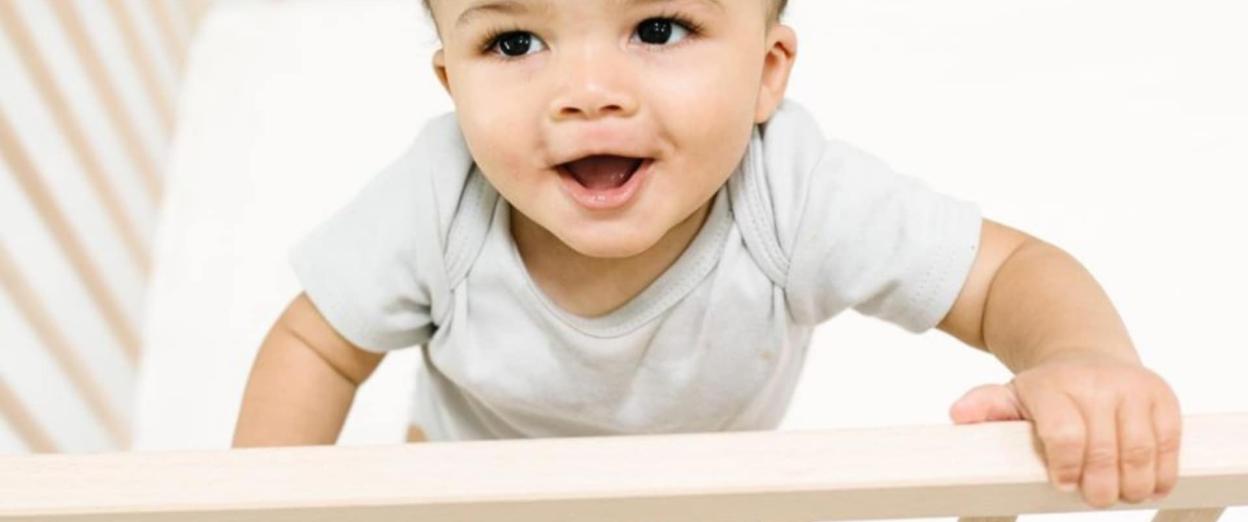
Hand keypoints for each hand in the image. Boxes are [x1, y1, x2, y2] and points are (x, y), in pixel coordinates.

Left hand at [947, 351, 1181, 508]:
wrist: (1087, 356)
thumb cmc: (1046, 391)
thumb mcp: (1010, 396)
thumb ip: (985, 407)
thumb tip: (959, 415)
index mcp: (1052, 386)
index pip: (1064, 435)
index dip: (1067, 468)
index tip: (1065, 484)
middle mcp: (1094, 382)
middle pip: (1105, 450)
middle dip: (1101, 486)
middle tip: (1095, 498)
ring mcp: (1131, 387)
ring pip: (1140, 450)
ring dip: (1134, 484)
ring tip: (1122, 494)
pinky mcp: (1161, 395)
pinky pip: (1170, 441)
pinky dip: (1163, 471)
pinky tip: (1150, 483)